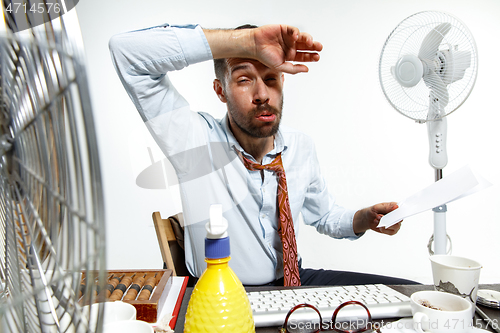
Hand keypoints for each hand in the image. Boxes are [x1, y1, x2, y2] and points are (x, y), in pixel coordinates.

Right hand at [205, 24, 322, 74]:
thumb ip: (293, 69)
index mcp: (290, 55)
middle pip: (305, 46)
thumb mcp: (280, 66)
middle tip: (319, 48)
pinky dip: (296, 32)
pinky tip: (296, 36)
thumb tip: (306, 70)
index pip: (304, 56)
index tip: (317, 57)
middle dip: (313, 47)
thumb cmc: (264, 57)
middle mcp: (291, 46)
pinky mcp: (285, 29)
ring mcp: (288, 37)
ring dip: (307, 39)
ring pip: (302, 37)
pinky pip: (294, 30)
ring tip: (310, 42)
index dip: (311, 56)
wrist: (254, 46)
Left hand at [353, 202, 401, 235]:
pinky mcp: (392, 231)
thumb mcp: (377, 207)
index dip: (397, 212)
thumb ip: (387, 208)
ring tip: (376, 220)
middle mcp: (397, 216)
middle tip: (378, 216)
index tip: (390, 214)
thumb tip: (396, 207)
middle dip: (388, 219)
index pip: (401, 210)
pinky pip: (390, 232)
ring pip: (395, 227)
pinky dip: (383, 229)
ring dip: (384, 224)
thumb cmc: (373, 211)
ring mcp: (396, 224)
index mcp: (395, 207)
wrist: (368, 218)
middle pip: (399, 220)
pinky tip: (378, 225)